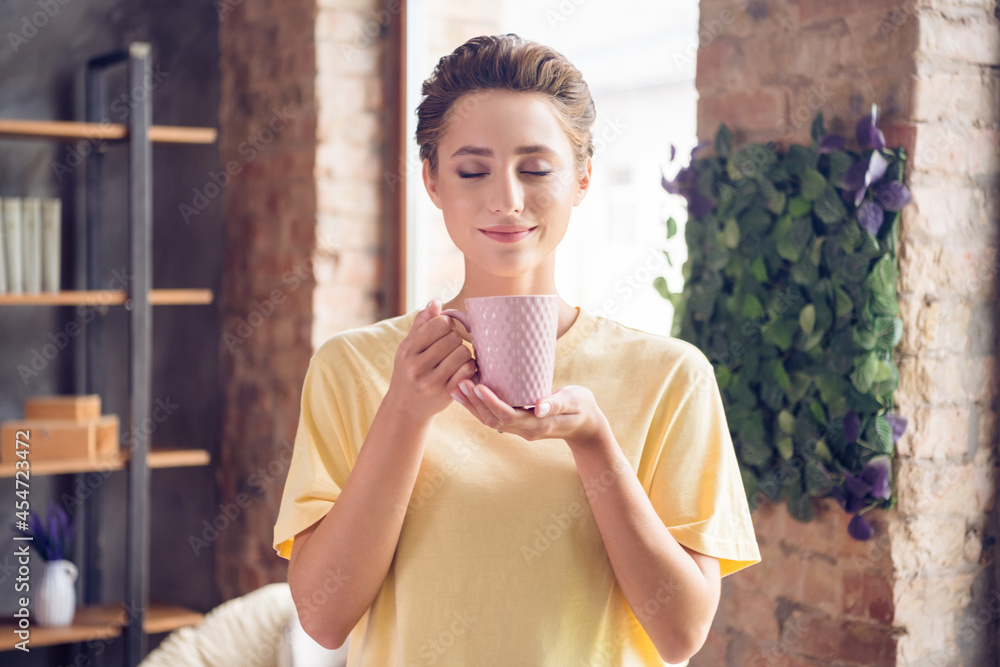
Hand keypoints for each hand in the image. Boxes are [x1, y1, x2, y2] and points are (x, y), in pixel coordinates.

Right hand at [386, 300, 477, 420]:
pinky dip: (469, 366)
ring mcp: (431, 382)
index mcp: (407, 350)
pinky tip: (462, 368)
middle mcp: (416, 366)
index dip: (446, 324)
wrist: (405, 407)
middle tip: (451, 346)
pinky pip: (468, 370)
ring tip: (457, 357)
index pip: (439, 324)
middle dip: (456, 339)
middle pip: (453, 338)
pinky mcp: (446, 394)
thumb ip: (421, 324)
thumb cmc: (409, 371)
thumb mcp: (408, 348)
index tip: (444, 331)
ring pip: (463, 353)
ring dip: (464, 353)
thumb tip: (435, 302)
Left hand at [451, 380, 611, 449]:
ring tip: (457, 388)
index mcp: (538, 425)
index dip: (491, 403)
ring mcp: (521, 429)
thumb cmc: (583, 408)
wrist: (587, 427)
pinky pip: (495, 417)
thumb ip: (557, 403)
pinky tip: (469, 393)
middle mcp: (526, 430)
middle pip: (493, 420)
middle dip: (475, 403)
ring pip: (490, 421)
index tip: (478, 386)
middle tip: (461, 383)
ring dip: (473, 406)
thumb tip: (539, 407)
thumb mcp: (575, 402)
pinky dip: (480, 407)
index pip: (508, 416)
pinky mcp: (518, 423)